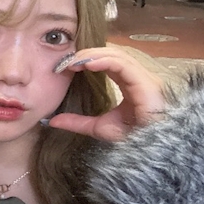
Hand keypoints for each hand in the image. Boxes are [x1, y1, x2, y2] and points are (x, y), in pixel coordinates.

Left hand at [48, 46, 164, 141]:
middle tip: (66, 61)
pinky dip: (105, 61)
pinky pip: (124, 65)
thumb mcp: (98, 128)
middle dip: (87, 54)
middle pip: (112, 54)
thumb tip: (52, 121)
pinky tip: (88, 64)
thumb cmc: (133, 138)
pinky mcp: (146, 84)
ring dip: (93, 55)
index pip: (107, 61)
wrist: (151, 150)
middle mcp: (138, 77)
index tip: (65, 65)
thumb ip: (77, 122)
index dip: (86, 59)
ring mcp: (144, 78)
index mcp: (129, 82)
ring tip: (74, 62)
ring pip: (117, 55)